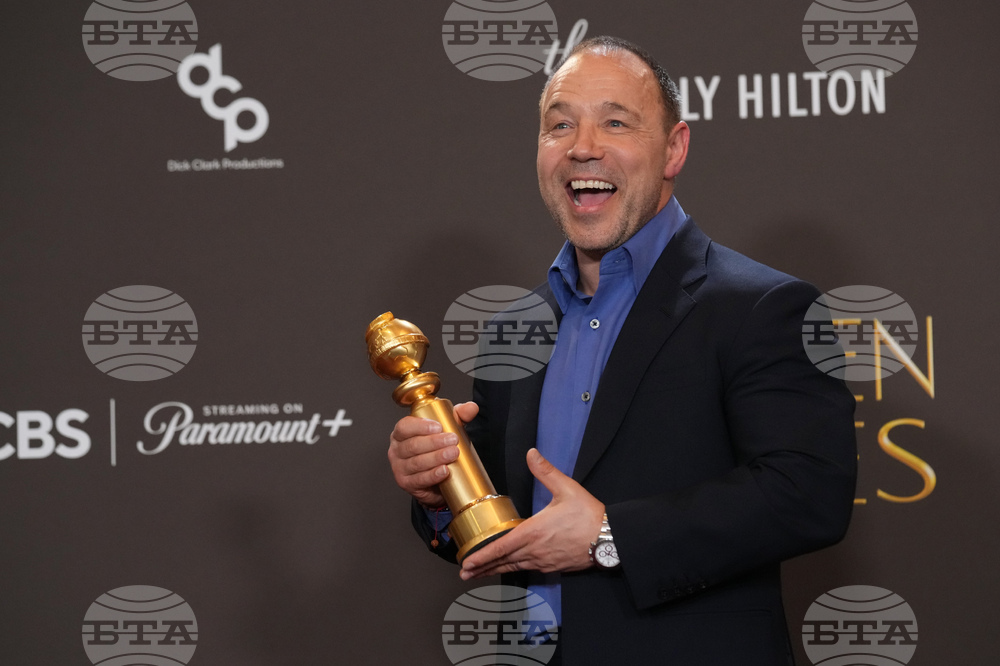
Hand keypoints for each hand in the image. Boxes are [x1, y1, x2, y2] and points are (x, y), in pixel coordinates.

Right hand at [387, 402, 478, 507]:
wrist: (438, 478)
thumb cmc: (437, 449)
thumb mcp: (447, 429)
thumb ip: (458, 416)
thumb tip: (471, 407)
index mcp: (401, 433)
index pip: (404, 426)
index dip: (420, 426)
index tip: (439, 427)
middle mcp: (396, 450)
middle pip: (413, 445)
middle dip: (434, 442)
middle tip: (453, 440)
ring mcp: (399, 468)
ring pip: (417, 462)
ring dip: (436, 458)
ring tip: (453, 454)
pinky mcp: (406, 483)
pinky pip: (419, 479)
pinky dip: (433, 475)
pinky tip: (444, 471)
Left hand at [460, 448, 604, 579]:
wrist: (610, 538)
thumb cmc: (589, 515)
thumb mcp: (566, 488)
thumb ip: (545, 471)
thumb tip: (531, 454)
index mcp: (533, 532)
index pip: (501, 547)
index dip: (482, 555)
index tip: (467, 562)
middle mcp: (535, 550)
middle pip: (503, 562)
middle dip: (482, 567)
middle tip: (464, 573)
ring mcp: (544, 561)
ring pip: (514, 567)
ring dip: (495, 570)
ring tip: (479, 574)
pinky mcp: (554, 566)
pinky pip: (528, 569)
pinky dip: (514, 569)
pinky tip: (511, 567)